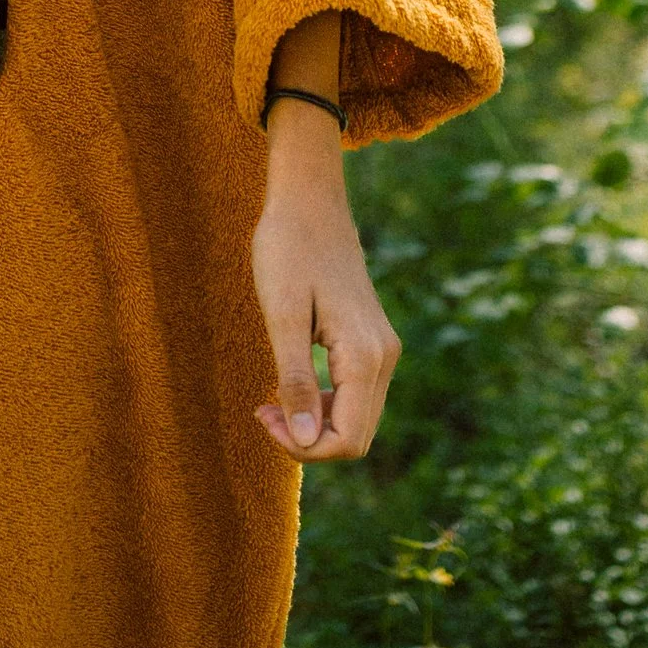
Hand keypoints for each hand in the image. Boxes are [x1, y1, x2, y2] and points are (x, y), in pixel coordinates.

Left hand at [250, 95, 400, 462]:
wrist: (309, 200)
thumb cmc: (288, 249)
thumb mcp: (281, 314)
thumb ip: (295, 380)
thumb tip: (307, 442)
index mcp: (365, 355)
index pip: (348, 441)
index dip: (304, 446)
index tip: (263, 414)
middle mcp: (384, 357)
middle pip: (357, 436)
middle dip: (308, 439)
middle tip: (263, 409)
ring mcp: (382, 348)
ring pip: (357, 419)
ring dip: (315, 424)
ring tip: (271, 400)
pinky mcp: (372, 341)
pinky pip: (355, 395)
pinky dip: (324, 403)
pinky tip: (290, 385)